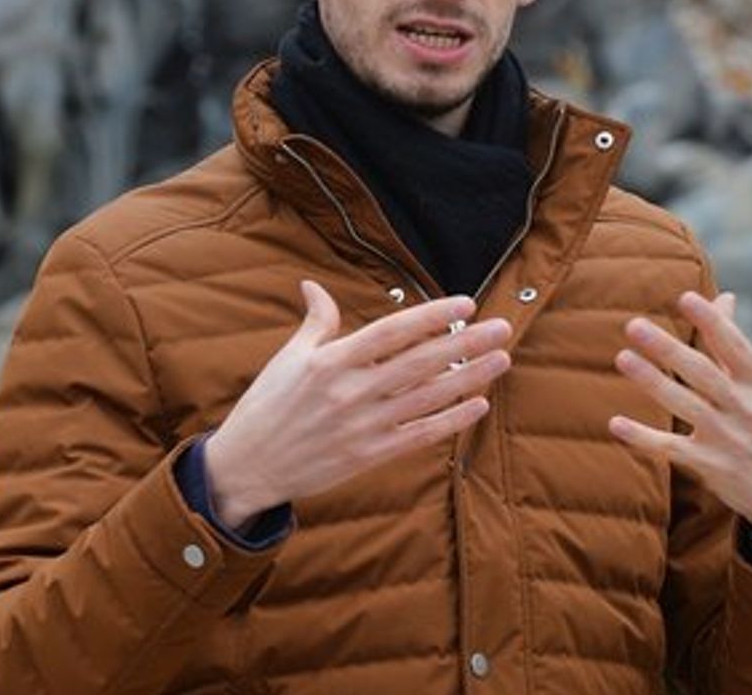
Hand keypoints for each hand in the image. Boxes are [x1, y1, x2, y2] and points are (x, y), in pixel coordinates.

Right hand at [204, 282, 511, 530]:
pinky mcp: (369, 455)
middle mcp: (350, 391)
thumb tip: (314, 286)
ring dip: (469, 378)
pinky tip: (478, 405)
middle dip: (465, 343)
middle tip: (502, 327)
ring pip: (427, 397)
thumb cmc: (267, 406)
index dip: (432, 316)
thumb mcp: (288, 358)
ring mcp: (362, 426)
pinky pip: (419, 435)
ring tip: (501, 359)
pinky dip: (450, 420)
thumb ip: (315, 323)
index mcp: (330, 361)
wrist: (248, 465)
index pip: (392, 332)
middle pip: (420, 362)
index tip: (465, 303)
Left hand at [608, 291, 751, 557]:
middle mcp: (747, 408)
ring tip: (622, 358)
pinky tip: (616, 423)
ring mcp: (729, 439)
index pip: (735, 346)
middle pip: (703, 373)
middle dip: (668, 348)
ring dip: (652, 381)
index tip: (686, 297)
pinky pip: (671, 448)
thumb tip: (723, 297)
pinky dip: (643, 437)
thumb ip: (734, 345)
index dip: (712, 322)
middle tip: (634, 325)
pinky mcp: (711, 466)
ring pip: (685, 405)